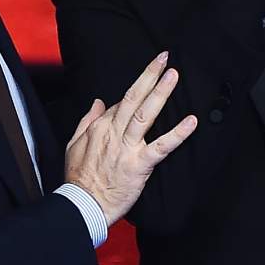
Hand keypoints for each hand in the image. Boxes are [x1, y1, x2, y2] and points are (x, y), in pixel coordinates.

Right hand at [64, 52, 196, 225]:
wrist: (82, 206)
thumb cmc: (78, 179)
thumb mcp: (73, 144)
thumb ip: (87, 120)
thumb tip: (98, 101)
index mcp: (99, 127)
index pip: (120, 104)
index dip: (134, 96)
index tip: (146, 88)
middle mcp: (113, 133)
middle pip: (133, 98)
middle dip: (149, 76)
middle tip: (164, 58)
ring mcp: (127, 148)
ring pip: (145, 114)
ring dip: (160, 93)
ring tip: (173, 76)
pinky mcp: (139, 164)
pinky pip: (161, 146)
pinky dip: (178, 133)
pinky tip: (191, 121)